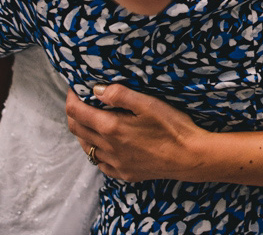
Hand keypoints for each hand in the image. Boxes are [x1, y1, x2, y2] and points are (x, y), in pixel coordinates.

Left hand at [65, 84, 207, 182]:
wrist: (190, 157)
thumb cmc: (172, 127)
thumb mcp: (148, 103)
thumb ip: (120, 95)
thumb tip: (96, 89)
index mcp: (111, 128)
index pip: (76, 112)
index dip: (71, 98)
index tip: (75, 88)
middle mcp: (108, 148)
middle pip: (77, 130)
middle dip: (74, 113)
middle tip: (81, 101)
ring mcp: (115, 163)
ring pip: (86, 147)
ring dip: (83, 132)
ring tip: (92, 120)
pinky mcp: (124, 173)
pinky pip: (100, 163)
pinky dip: (96, 151)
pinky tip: (106, 144)